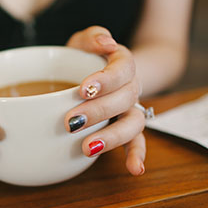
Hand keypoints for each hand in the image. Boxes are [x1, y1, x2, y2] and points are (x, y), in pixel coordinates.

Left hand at [65, 26, 146, 175]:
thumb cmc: (84, 58)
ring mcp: (130, 110)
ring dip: (112, 136)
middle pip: (124, 99)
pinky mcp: (126, 129)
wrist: (93, 75)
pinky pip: (137, 143)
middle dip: (98, 111)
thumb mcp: (82, 42)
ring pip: (133, 124)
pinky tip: (135, 170)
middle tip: (70, 121)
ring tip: (88, 146)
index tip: (84, 89)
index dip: (106, 79)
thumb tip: (106, 42)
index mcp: (122, 64)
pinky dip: (137, 156)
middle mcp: (131, 88)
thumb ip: (92, 37)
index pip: (122, 68)